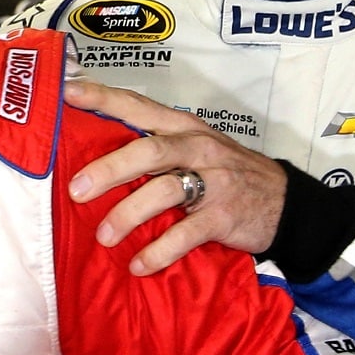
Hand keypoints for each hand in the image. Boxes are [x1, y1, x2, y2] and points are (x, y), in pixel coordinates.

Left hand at [64, 78, 287, 274]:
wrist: (286, 203)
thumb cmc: (227, 174)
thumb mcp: (195, 148)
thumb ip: (155, 144)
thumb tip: (94, 153)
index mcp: (184, 127)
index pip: (138, 105)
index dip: (103, 97)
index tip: (68, 90)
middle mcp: (197, 148)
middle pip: (148, 150)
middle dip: (109, 169)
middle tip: (76, 190)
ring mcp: (214, 181)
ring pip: (164, 191)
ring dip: (128, 215)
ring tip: (104, 235)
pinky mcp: (224, 216)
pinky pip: (186, 234)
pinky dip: (159, 251)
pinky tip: (139, 264)